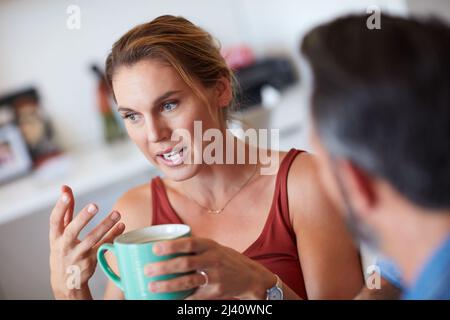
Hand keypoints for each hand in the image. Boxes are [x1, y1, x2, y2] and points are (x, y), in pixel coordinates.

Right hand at [49, 185, 124, 298]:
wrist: (66, 281)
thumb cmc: (64, 249)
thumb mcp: (60, 233)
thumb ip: (65, 210)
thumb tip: (65, 188)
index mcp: (55, 237)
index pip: (54, 220)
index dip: (60, 207)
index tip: (66, 194)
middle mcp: (64, 246)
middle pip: (72, 232)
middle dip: (83, 218)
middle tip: (95, 205)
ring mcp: (77, 255)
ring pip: (92, 240)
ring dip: (105, 226)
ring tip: (117, 213)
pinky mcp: (90, 262)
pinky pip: (104, 247)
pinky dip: (113, 236)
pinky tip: (121, 226)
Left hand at [143, 237, 276, 299]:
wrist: (250, 276)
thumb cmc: (225, 259)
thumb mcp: (214, 247)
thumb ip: (194, 248)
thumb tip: (164, 247)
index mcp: (210, 245)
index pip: (189, 244)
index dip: (171, 246)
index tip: (155, 248)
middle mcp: (213, 260)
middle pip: (185, 263)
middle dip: (164, 267)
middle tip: (148, 270)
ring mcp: (215, 277)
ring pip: (187, 282)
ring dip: (168, 285)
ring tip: (152, 286)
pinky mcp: (215, 292)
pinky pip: (194, 296)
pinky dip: (180, 299)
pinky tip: (167, 299)